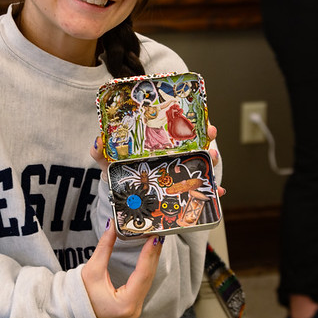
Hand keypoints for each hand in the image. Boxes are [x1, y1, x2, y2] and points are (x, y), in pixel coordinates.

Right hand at [81, 219, 164, 317]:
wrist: (75, 309)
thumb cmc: (81, 295)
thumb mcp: (93, 269)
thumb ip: (105, 247)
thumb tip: (112, 227)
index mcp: (125, 303)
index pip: (142, 274)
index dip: (148, 255)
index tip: (153, 239)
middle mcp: (134, 307)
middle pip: (148, 276)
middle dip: (153, 254)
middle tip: (156, 235)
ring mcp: (135, 306)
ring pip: (148, 279)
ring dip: (151, 260)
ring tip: (154, 242)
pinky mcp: (134, 302)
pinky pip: (144, 282)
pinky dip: (147, 267)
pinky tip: (149, 255)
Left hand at [90, 125, 225, 196]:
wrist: (121, 199)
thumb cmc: (118, 174)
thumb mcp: (109, 161)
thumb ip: (100, 152)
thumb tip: (98, 140)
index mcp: (158, 145)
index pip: (179, 130)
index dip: (193, 123)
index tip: (202, 119)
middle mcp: (173, 157)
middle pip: (197, 144)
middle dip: (208, 138)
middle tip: (211, 134)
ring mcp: (180, 174)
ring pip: (202, 164)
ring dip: (212, 160)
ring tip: (213, 158)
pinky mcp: (183, 193)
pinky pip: (201, 191)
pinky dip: (213, 191)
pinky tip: (219, 191)